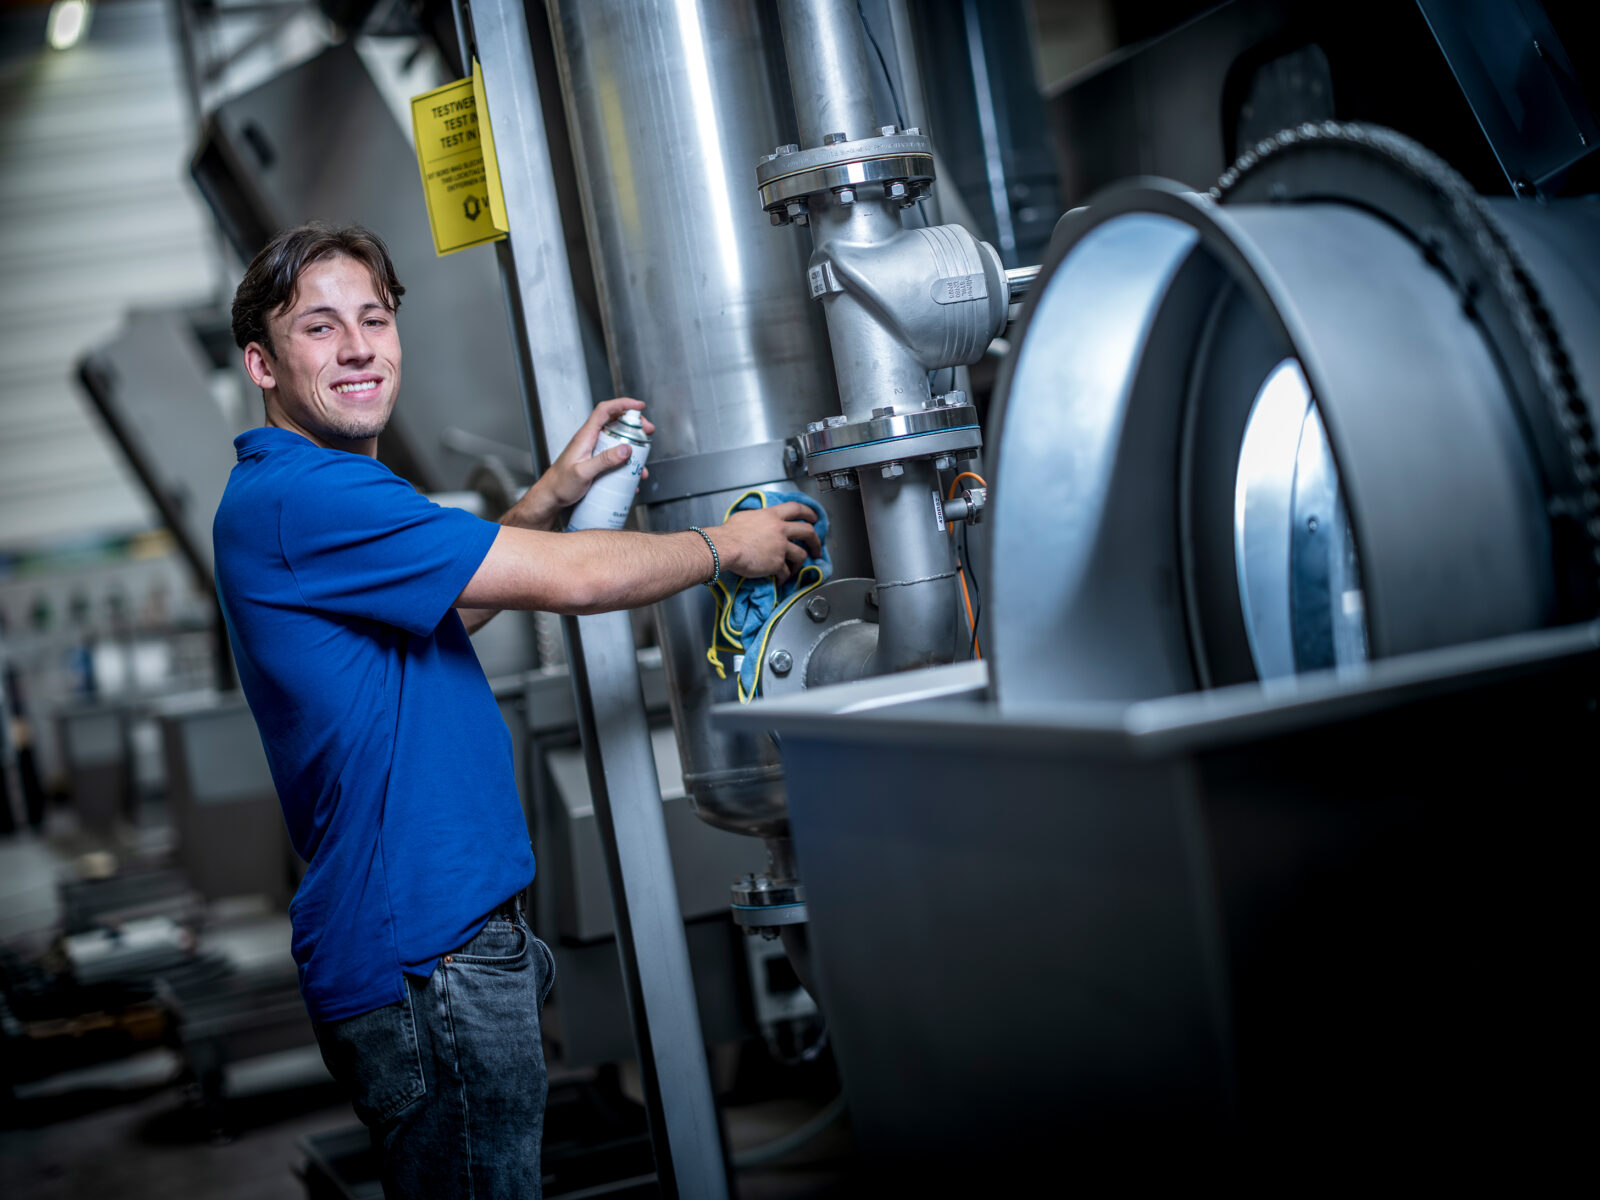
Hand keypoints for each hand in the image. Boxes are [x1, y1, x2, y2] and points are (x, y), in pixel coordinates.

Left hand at [509, 398, 654, 528]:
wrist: (550, 498)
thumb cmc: (559, 484)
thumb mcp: (583, 472)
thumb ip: (604, 460)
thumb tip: (626, 449)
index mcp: (585, 436)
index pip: (604, 410)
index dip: (623, 403)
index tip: (639, 406)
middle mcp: (590, 440)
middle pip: (615, 422)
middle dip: (634, 425)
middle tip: (647, 432)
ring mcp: (593, 451)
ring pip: (617, 440)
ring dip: (633, 446)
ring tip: (643, 459)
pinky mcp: (595, 462)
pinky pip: (614, 457)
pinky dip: (625, 463)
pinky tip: (631, 476)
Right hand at [711, 502, 820, 583]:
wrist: (724, 546)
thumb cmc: (728, 533)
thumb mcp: (745, 517)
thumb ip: (757, 518)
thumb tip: (756, 521)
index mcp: (772, 516)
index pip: (796, 508)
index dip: (808, 512)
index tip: (814, 518)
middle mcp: (780, 529)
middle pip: (808, 532)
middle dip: (816, 541)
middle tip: (817, 549)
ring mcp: (780, 547)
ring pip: (801, 555)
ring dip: (800, 564)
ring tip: (796, 569)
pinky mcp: (777, 563)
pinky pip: (786, 572)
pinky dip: (784, 577)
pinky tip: (780, 580)